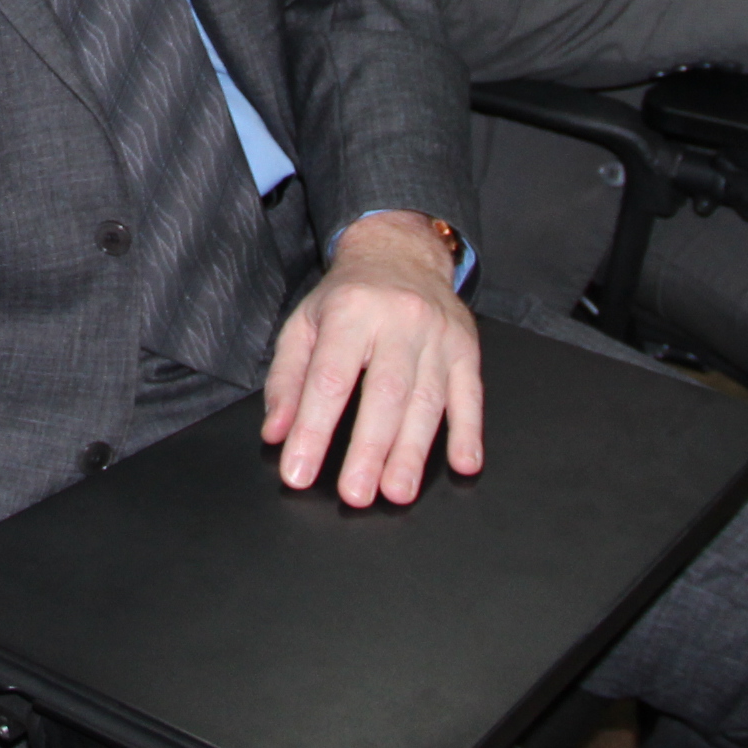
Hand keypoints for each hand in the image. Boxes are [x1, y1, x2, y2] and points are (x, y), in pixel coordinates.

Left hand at [259, 213, 480, 506]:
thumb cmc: (347, 297)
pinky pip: (471, 394)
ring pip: (427, 400)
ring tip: (396, 492)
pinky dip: (468, 433)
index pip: (329, 379)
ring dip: (412, 452)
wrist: (400, 252)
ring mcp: (437, 335)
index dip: (313, 430)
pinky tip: (463, 465)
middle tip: (355, 495)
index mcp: (349, 311)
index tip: (299, 472)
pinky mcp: (467, 349)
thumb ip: (286, 380)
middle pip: (384, 394)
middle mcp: (398, 320)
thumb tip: (276, 433)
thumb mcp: (304, 325)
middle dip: (368, 450)